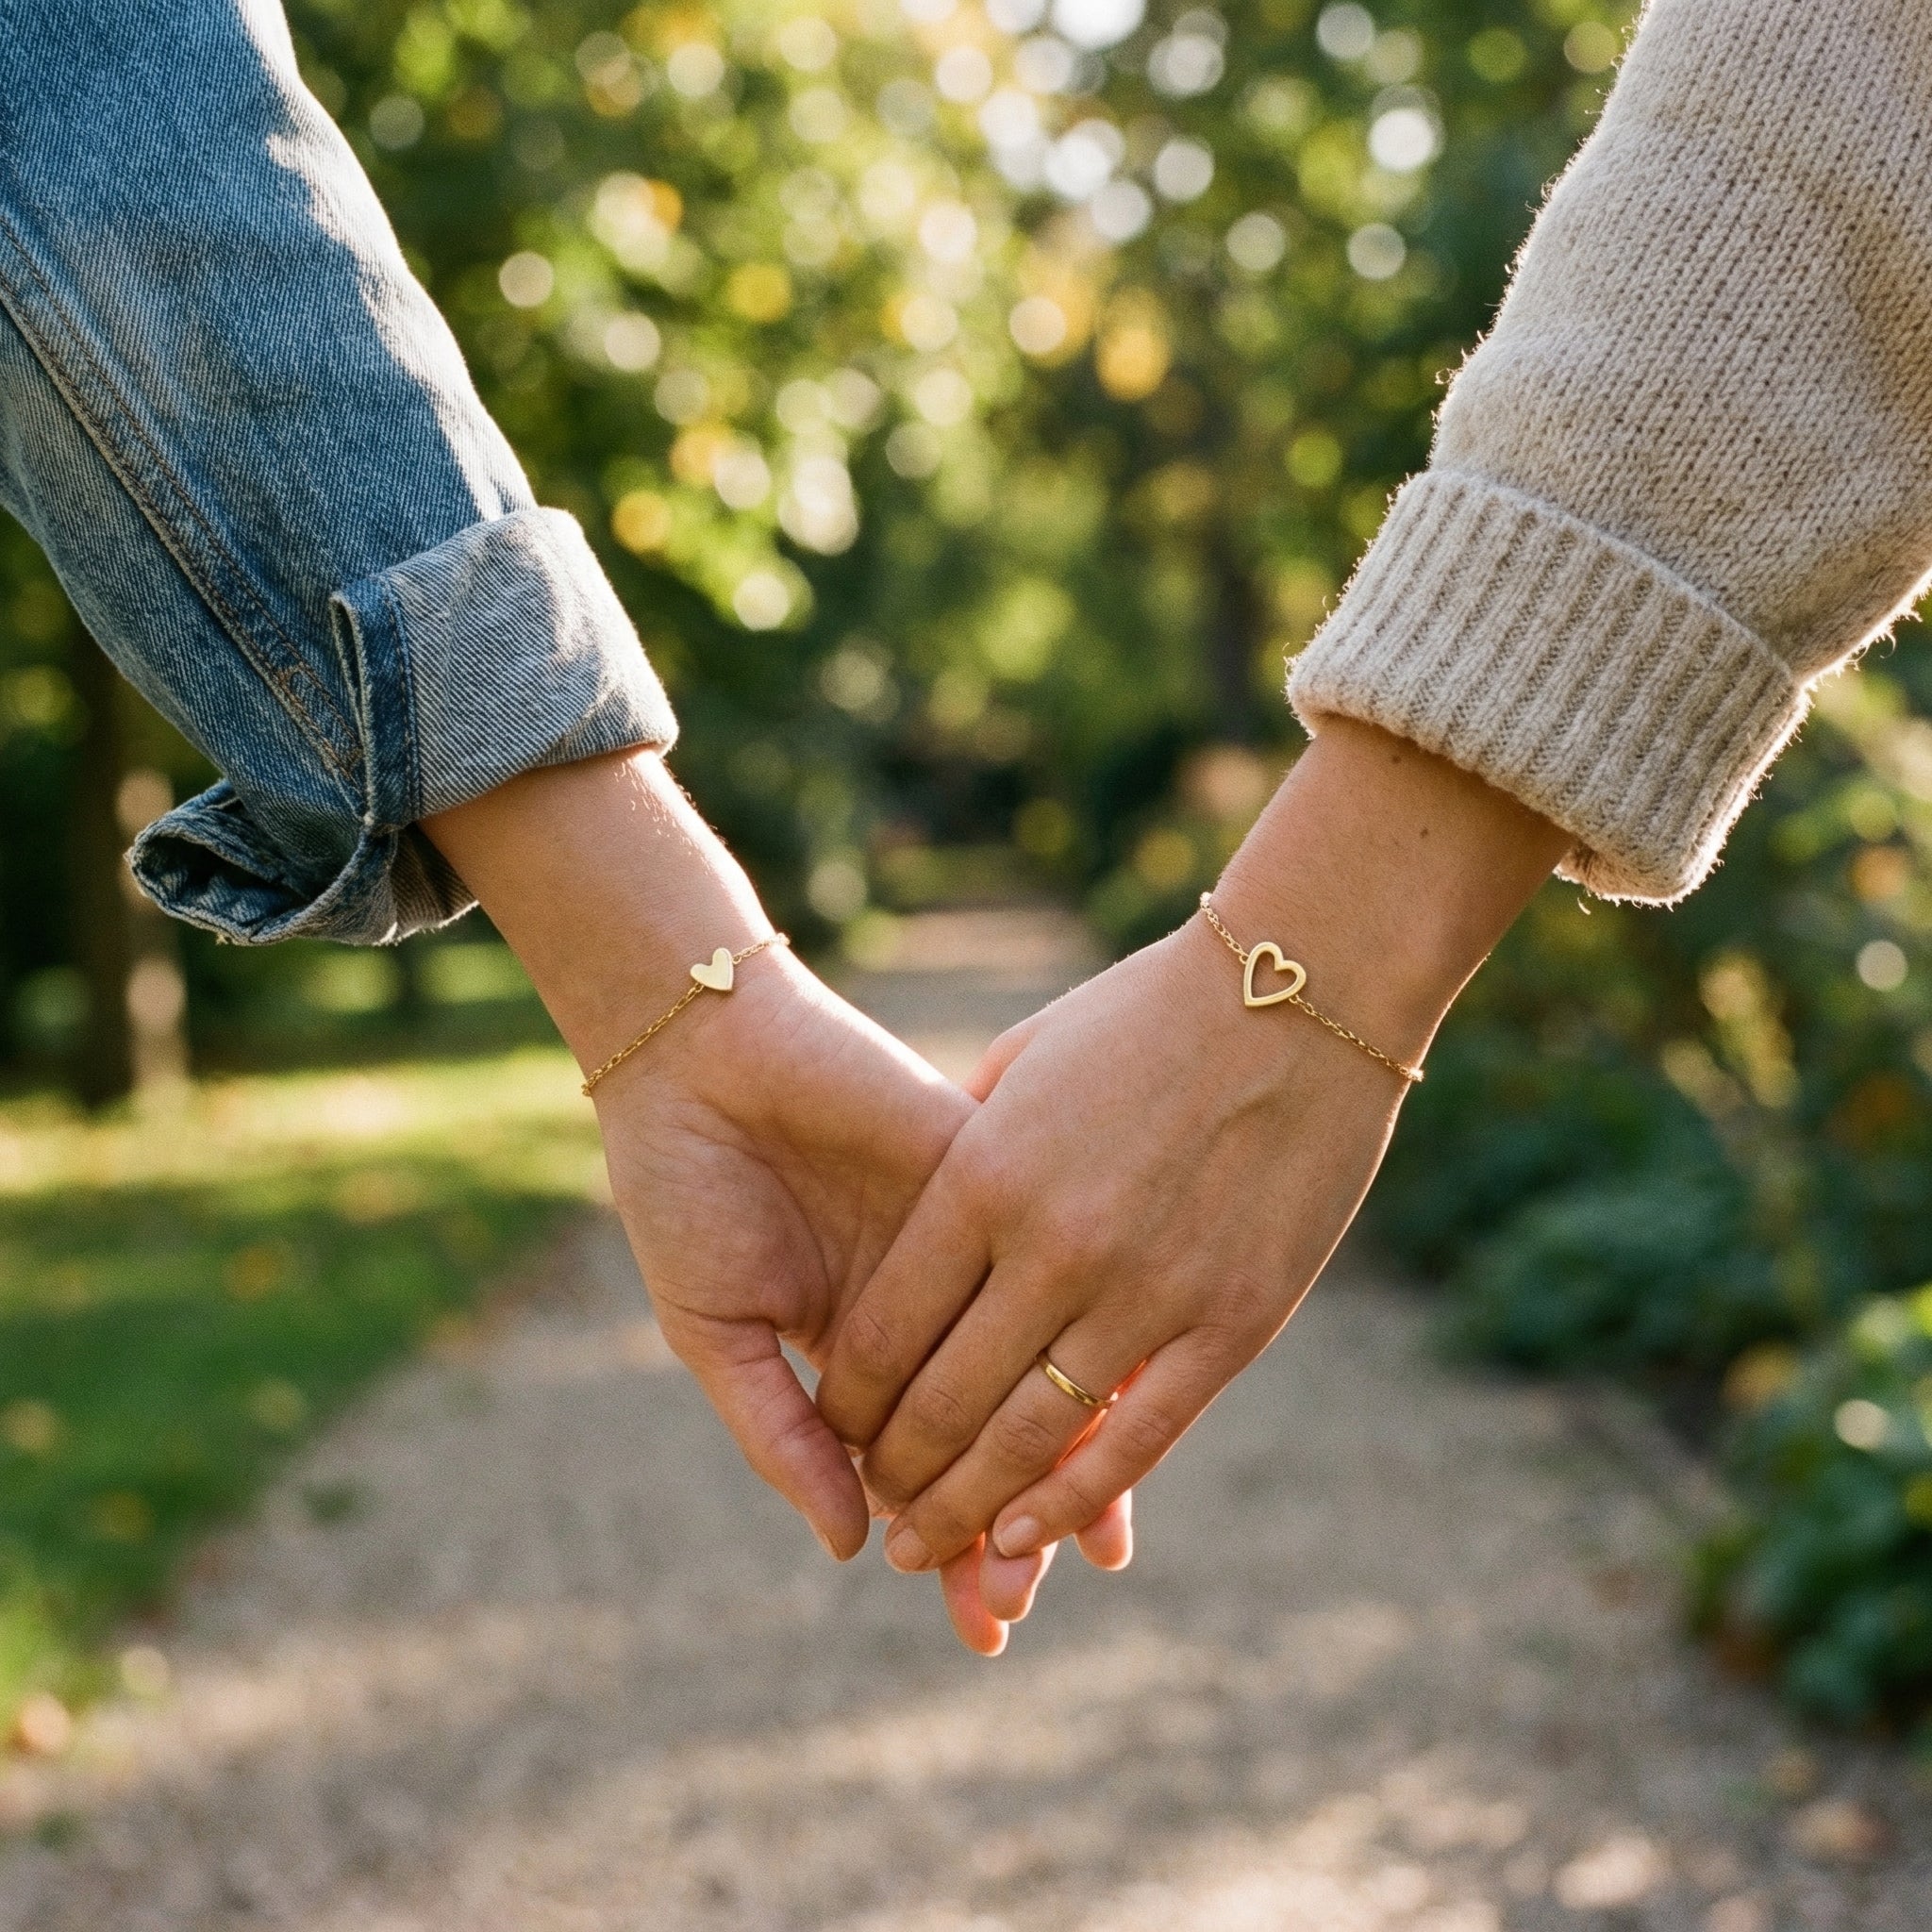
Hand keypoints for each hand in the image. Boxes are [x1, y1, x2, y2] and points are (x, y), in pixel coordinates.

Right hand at [423, 746, 1120, 1652]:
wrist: (701, 1053)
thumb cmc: (685, 1189)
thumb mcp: (717, 1329)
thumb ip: (782, 1433)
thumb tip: (852, 1545)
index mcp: (861, 1352)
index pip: (925, 1467)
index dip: (958, 1543)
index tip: (992, 1623)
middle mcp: (931, 1313)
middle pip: (996, 1434)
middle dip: (1018, 1523)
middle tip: (1039, 1603)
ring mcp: (970, 1249)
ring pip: (1040, 1365)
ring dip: (1067, 1453)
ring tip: (1095, 1543)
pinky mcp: (995, 1178)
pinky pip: (1056, 1269)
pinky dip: (1089, 1335)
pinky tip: (1118, 1403)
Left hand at [818, 721, 1568, 1574]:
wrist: (1301, 991)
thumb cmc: (1149, 1014)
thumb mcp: (1027, 1063)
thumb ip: (966, 1142)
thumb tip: (923, 1209)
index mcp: (985, 1174)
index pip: (888, 1326)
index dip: (851, 1398)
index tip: (836, 1428)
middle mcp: (1053, 1246)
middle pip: (943, 1400)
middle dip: (895, 1471)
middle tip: (875, 1509)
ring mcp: (1147, 1291)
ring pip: (1027, 1438)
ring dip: (967, 1508)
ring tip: (928, 1548)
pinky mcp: (1232, 1324)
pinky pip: (1135, 1440)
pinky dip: (1072, 1498)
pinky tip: (1029, 1533)